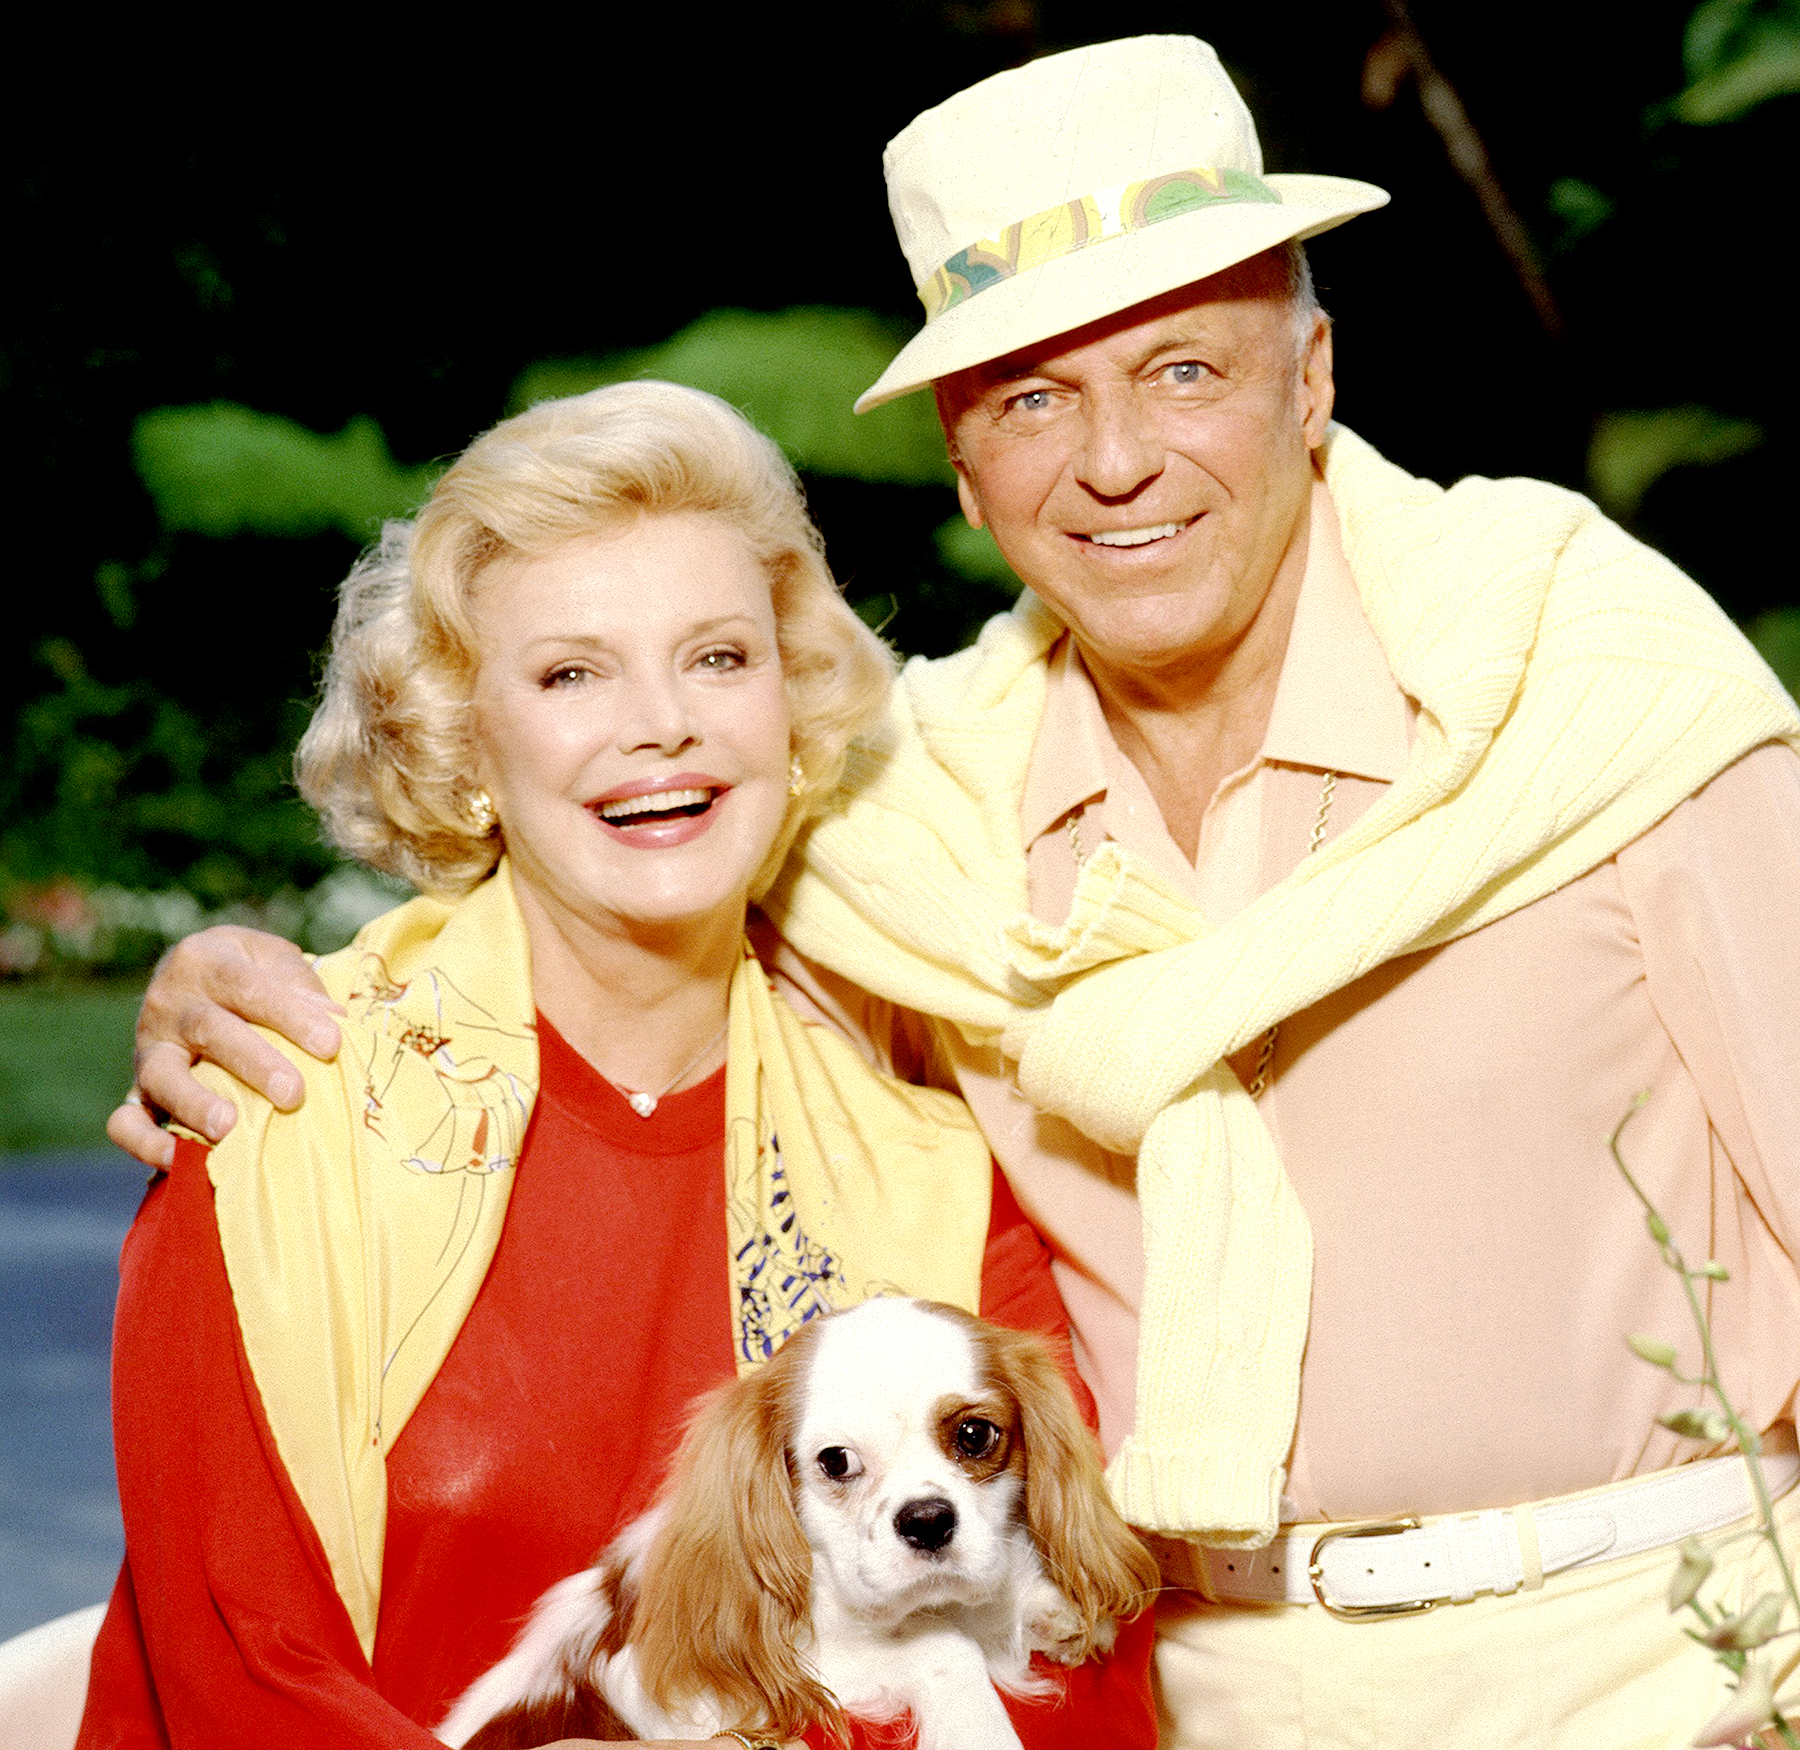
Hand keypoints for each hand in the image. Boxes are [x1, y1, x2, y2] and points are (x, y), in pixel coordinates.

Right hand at [106, 926, 344, 1167]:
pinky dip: (146, 1143)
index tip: (331, 1044)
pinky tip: (180, 1159)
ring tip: (228, 1129)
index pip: (246, 986)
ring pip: (161, 1075)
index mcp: (205, 960)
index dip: (289, 1015)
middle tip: (293, 1093)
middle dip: (254, 1063)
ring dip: (194, 1104)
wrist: (196, 976)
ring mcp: (148, 1046)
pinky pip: (126, 1120)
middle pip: (208, 1029)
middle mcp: (168, 1001)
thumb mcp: (274, 959)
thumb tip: (334, 1022)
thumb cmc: (252, 971)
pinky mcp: (138, 1088)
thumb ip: (301, 986)